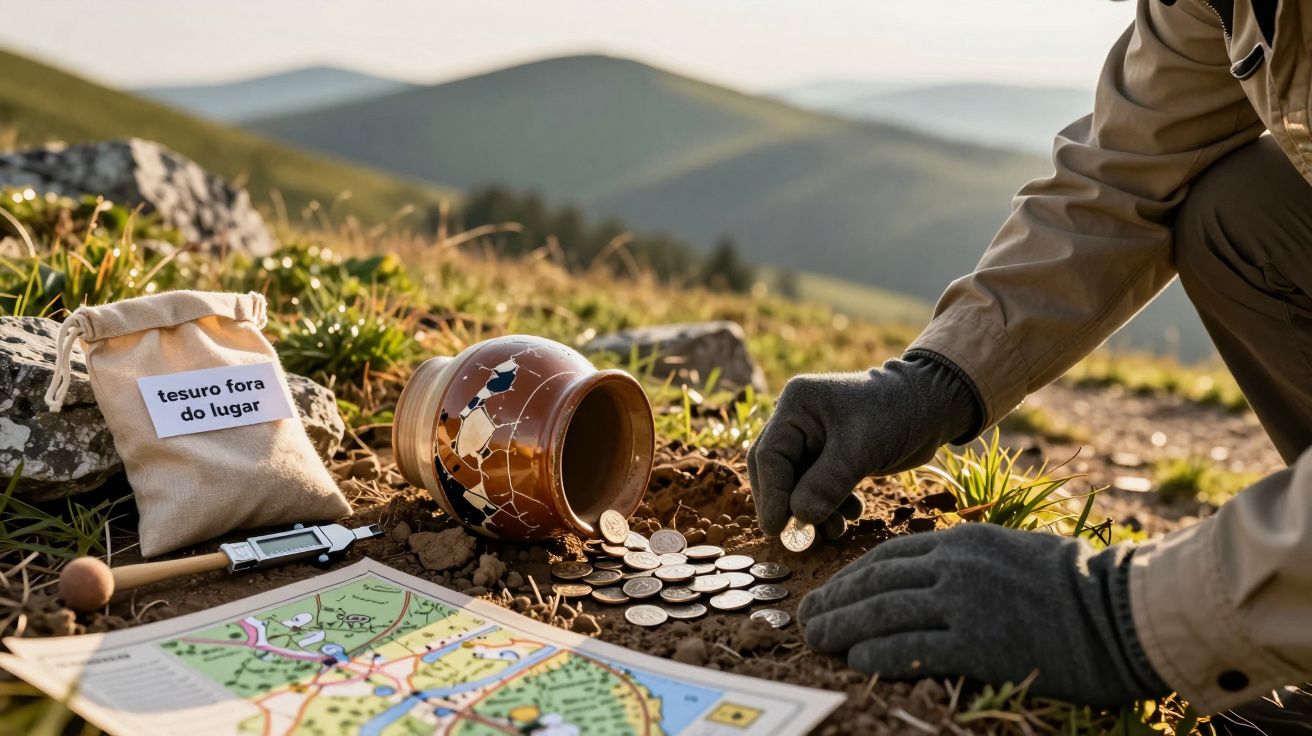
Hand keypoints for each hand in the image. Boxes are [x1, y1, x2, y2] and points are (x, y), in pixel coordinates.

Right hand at [747, 355, 977, 536]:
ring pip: (797, 483)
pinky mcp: (831, 455)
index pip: (769, 456)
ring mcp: (813, 438)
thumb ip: (826, 483)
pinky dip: (829, 505)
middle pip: (776, 471)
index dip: (770, 496)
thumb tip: (799, 518)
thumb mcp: (860, 449)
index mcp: (796, 406)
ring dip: (812, 510)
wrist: (933, 405)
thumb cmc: (895, 414)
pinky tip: (851, 514)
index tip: (775, 529)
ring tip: (836, 531)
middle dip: (787, 505)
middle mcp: (798, 420)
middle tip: (797, 537)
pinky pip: (818, 486)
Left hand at [798, 524, 1169, 705]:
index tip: (828, 592)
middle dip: (834, 602)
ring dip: (842, 628)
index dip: (849, 578)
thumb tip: (924, 583)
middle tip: (805, 618)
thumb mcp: (1010, 554)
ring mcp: (964, 604)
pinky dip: (877, 655)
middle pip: (875, 584)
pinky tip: (856, 660)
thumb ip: (965, 563)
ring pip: (883, 615)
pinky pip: (912, 649)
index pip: (887, 557)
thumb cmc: (1075, 587)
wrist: (1123, 612)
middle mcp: (956, 567)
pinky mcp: (977, 643)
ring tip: (816, 640)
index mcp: (963, 542)